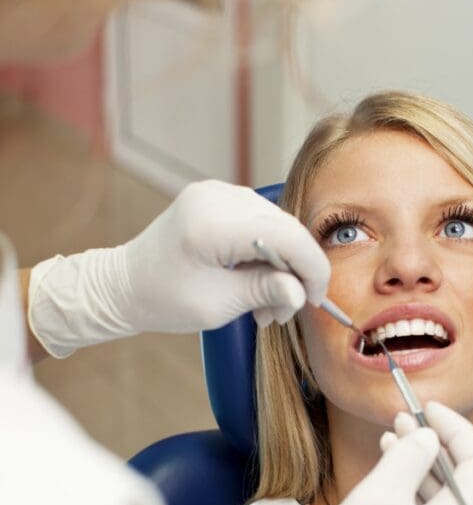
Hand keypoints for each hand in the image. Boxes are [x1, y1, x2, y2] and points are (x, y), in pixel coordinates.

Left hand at [28, 181, 329, 357]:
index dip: (310, 267)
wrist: (124, 284)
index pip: (286, 235)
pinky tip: (257, 281)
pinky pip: (259, 221)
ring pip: (276, 225)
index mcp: (212, 222)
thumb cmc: (163, 299)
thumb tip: (302, 293)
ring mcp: (216, 193)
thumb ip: (263, 292)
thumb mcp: (217, 305)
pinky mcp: (217, 198)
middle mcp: (216, 197)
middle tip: (286, 311)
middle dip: (295, 271)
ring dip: (281, 265)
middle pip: (285, 227)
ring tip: (267, 305)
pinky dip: (266, 252)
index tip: (317, 299)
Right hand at [242, 403, 472, 504]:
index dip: (457, 429)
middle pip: (461, 482)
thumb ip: (412, 455)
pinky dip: (409, 489)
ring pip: (439, 498)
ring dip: (419, 463)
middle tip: (402, 417)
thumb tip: (429, 438)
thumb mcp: (380, 494)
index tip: (425, 409)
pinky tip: (387, 468)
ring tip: (391, 435)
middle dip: (434, 444)